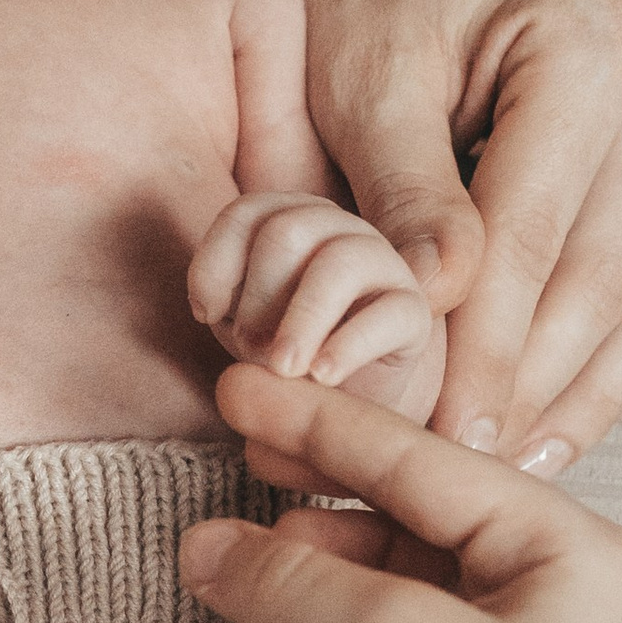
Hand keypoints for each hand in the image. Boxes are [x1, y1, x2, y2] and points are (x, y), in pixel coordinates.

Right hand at [179, 362, 621, 622]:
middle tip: (238, 453)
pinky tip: (293, 611)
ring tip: (245, 552)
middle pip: (419, 507)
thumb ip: (292, 579)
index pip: (422, 458)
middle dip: (321, 484)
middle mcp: (563, 589)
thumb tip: (205, 546)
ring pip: (409, 574)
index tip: (239, 386)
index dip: (320, 420)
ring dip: (324, 556)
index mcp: (568, 545)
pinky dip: (345, 614)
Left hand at [188, 195, 441, 415]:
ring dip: (300, 319)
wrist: (341, 408)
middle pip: (288, 232)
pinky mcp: (414, 312)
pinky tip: (321, 378)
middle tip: (248, 349)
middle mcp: (339, 229)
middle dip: (258, 296)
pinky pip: (387, 314)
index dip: (216, 264)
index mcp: (292, 219)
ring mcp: (383, 264)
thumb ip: (223, 305)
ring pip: (338, 262)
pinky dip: (346, 346)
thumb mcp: (240, 326)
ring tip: (282, 368)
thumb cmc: (284, 357)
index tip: (206, 315)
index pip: (246, 214)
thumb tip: (216, 311)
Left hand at [282, 0, 621, 468]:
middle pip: (600, 273)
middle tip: (463, 476)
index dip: (482, 348)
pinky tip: (557, 422)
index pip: (532, 236)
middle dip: (527, 384)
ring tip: (515, 470)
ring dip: (583, 390)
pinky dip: (616, 357)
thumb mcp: (360, 82)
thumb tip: (442, 299)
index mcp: (587, 41)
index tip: (433, 437)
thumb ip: (402, 191)